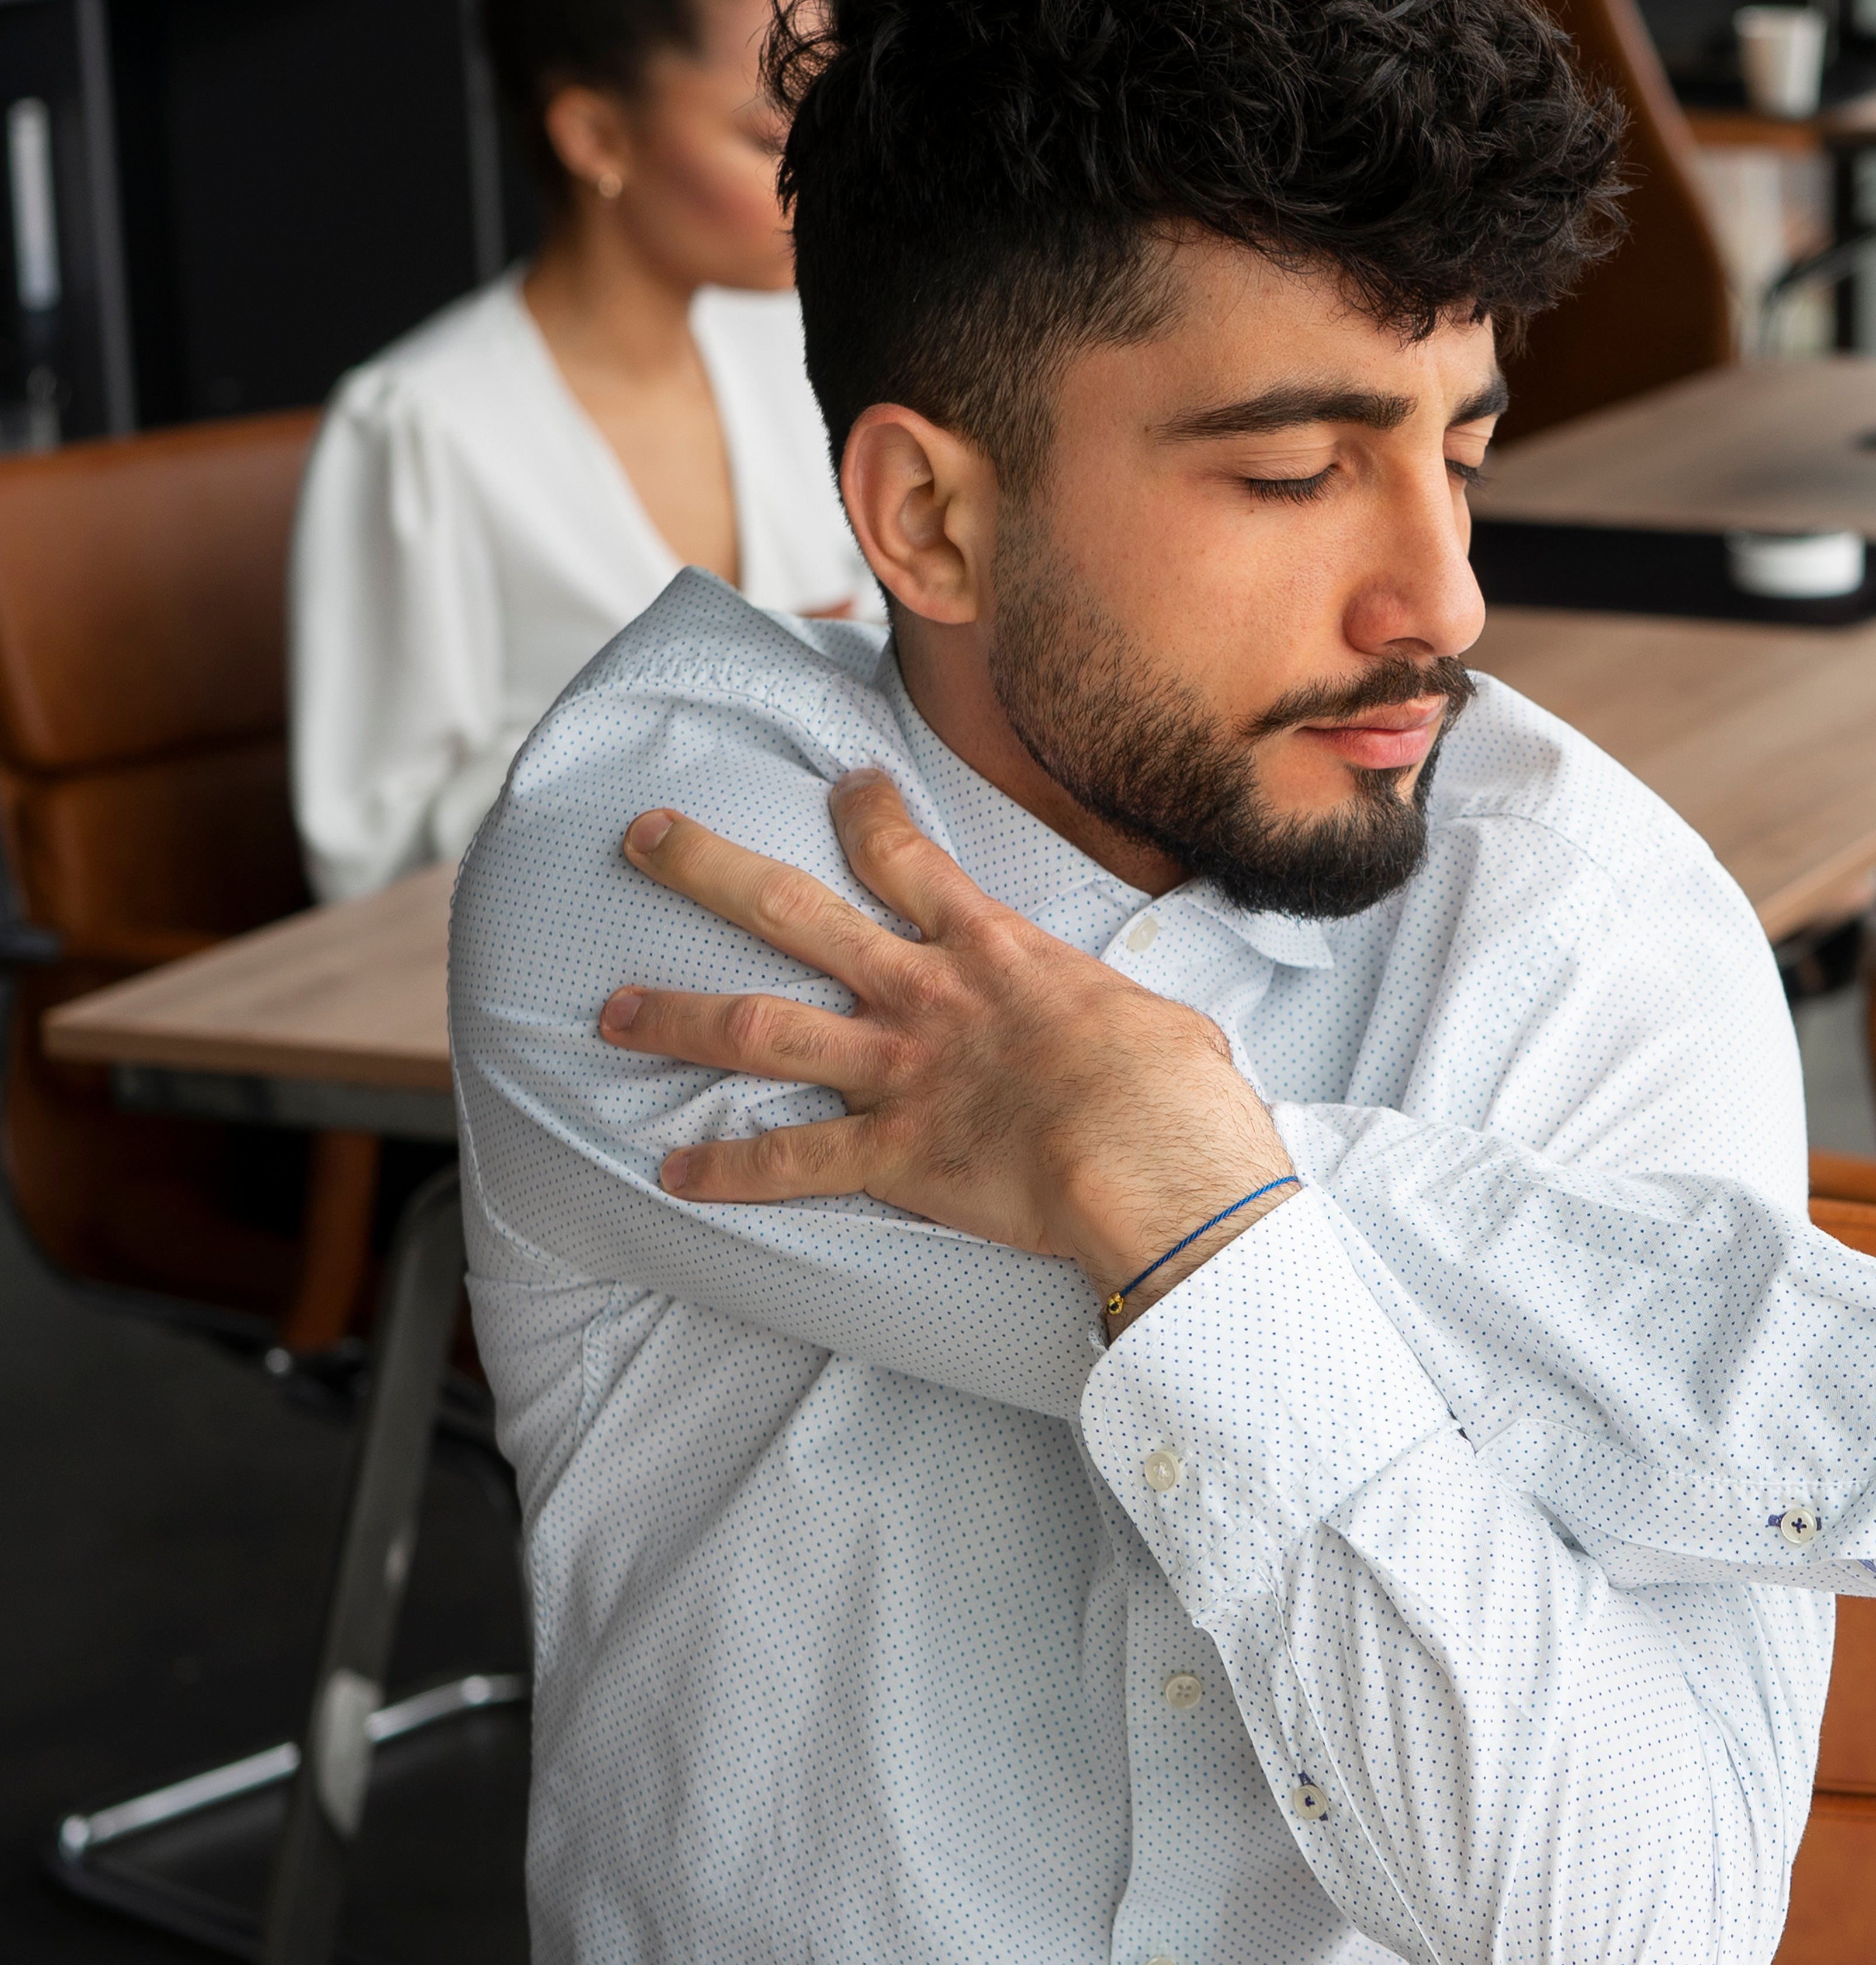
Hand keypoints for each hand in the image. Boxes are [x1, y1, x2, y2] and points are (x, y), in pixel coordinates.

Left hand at [598, 770, 1292, 1316]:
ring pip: (761, 1029)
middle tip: (644, 837)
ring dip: (678, 1017)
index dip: (863, 812)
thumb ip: (1115, 1015)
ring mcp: (900, 1072)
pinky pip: (792, 1164)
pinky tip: (672, 1176)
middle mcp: (925, 995)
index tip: (838, 788)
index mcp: (992, 949)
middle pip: (794, 911)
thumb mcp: (1159, 1018)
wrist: (1157, 1157)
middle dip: (709, 870)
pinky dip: (729, 1172)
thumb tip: (1143, 1037)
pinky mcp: (894, 1155)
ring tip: (609, 1011)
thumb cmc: (1177, 1090)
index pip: (908, 857)